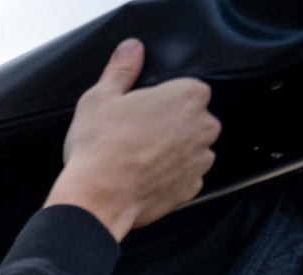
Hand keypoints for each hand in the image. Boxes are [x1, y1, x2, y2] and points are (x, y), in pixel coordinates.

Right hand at [43, 38, 220, 241]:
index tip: (135, 112)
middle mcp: (204, 126)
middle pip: (188, 119)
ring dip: (168, 152)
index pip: (183, 89)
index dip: (157, 101)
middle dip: (166, 125)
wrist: (98, 199)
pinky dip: (166, 177)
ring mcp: (201, 160)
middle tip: (130, 135)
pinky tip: (141, 178)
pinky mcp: (192, 189)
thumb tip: (131, 48)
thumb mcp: (100, 98)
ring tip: (133, 159)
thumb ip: (121, 70)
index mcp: (188, 95)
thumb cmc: (99, 147)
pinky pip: (183, 177)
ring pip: (187, 148)